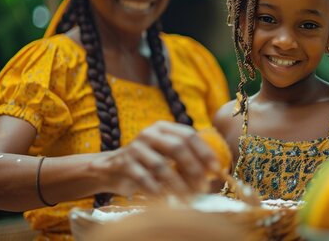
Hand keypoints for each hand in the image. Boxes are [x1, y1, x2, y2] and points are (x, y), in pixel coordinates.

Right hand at [93, 121, 220, 197]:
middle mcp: (150, 133)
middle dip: (193, 169)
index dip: (205, 152)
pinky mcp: (124, 163)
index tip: (216, 170)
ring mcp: (135, 147)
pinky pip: (144, 178)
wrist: (111, 169)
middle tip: (203, 186)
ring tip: (187, 198)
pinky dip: (157, 191)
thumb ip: (186, 159)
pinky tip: (165, 201)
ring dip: (177, 185)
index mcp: (163, 127)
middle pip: (177, 147)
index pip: (189, 135)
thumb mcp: (166, 155)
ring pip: (161, 166)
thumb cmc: (147, 164)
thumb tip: (214, 172)